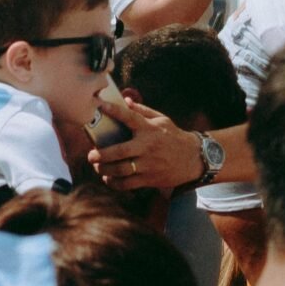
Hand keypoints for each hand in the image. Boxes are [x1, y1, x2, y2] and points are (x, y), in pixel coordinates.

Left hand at [89, 91, 203, 193]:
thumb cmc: (174, 136)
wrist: (193, 158)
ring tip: (97, 167)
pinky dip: (114, 182)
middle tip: (91, 155)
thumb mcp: (162, 120)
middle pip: (119, 152)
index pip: (128, 117)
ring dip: (104, 170)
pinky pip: (127, 184)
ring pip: (121, 170)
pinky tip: (108, 178)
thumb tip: (125, 101)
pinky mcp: (149, 179)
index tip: (99, 106)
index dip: (113, 110)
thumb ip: (142, 111)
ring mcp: (148, 164)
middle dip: (101, 154)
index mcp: (149, 129)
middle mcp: (147, 146)